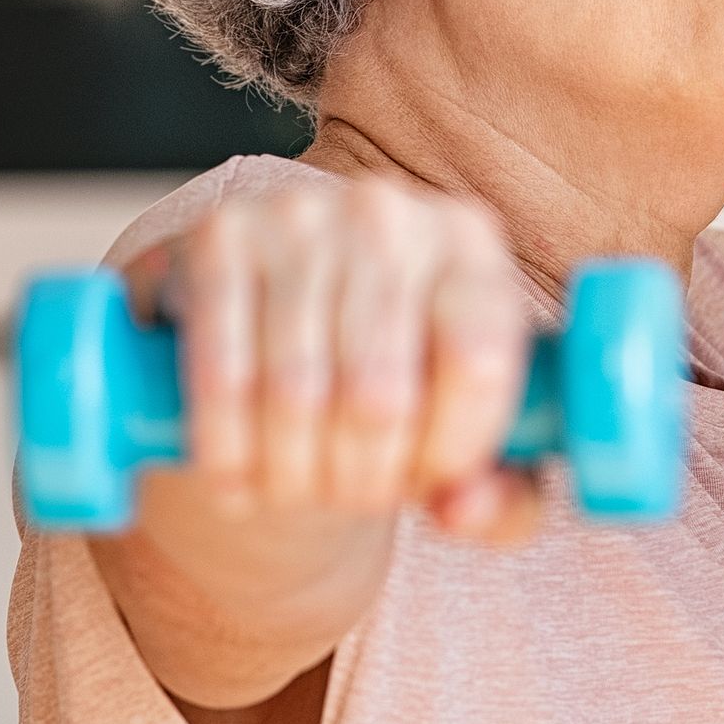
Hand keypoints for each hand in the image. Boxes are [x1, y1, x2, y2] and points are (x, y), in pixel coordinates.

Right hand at [90, 175, 537, 710]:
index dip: (450, 450)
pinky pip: (221, 374)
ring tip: (297, 494)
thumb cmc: (401, 378)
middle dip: (363, 479)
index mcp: (471, 243)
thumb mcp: (469, 431)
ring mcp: (299, 215)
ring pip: (296, 394)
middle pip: (380, 393)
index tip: (429, 486)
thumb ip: (503, 494)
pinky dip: (225, 450)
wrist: (284, 308)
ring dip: (292, 477)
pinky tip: (235, 483)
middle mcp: (389, 214)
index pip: (478, 362)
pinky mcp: (220, 237)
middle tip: (352, 500)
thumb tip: (464, 510)